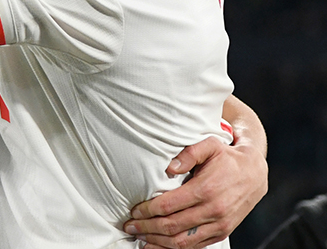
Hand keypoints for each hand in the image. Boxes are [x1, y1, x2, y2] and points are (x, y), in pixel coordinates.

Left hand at [124, 135, 267, 247]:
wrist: (255, 173)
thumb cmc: (227, 158)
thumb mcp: (209, 145)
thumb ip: (189, 153)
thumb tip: (169, 167)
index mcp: (206, 190)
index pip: (168, 206)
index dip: (147, 210)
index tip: (134, 210)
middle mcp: (213, 211)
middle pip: (172, 226)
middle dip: (146, 228)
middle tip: (129, 226)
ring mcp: (219, 225)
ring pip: (182, 241)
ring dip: (158, 242)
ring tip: (140, 238)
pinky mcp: (222, 233)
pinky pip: (195, 246)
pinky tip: (159, 245)